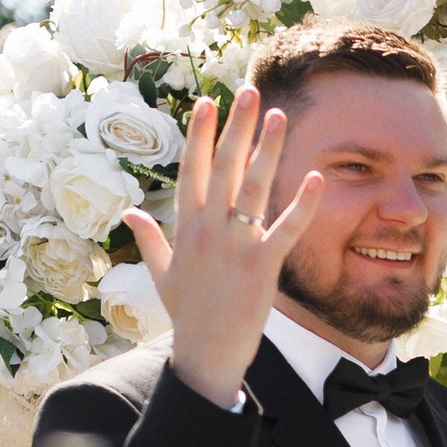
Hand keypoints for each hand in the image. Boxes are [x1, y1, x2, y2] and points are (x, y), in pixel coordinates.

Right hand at [125, 86, 325, 408]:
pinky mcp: (261, 266)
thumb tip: (130, 212)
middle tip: (249, 91)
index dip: (200, 134)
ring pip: (254, 187)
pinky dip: (304, 205)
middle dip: (236, 126)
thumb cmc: (187, 315)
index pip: (193, 170)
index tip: (207, 102)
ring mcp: (234, 246)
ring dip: (268, 149)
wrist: (204, 355)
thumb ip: (150, 238)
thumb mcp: (162, 274)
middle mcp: (208, 229)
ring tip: (280, 116)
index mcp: (185, 227)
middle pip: (224, 167)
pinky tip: (317, 178)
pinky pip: (286, 229)